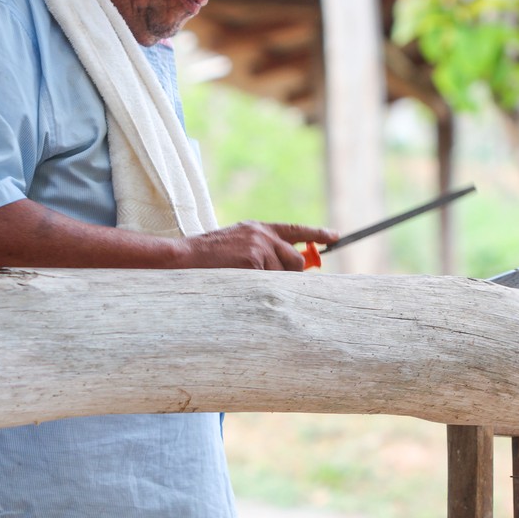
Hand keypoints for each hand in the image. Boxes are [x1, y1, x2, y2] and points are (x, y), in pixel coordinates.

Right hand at [178, 222, 338, 270]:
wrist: (184, 257)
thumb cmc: (207, 258)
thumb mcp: (237, 244)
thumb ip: (262, 249)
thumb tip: (289, 265)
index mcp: (258, 228)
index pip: (295, 229)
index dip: (316, 233)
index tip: (334, 236)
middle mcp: (262, 235)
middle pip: (295, 261)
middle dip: (289, 276)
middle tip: (269, 283)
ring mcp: (259, 247)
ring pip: (283, 276)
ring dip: (269, 285)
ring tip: (243, 280)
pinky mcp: (254, 260)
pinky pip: (270, 283)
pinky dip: (260, 290)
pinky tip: (240, 283)